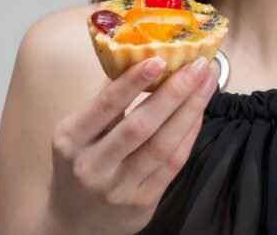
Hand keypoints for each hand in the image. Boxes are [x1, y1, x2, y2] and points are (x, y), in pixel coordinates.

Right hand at [41, 57, 216, 234]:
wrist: (75, 221)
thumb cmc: (81, 162)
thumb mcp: (77, 132)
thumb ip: (104, 101)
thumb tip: (138, 57)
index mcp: (70, 139)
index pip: (105, 106)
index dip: (133, 82)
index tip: (159, 58)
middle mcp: (92, 166)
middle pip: (140, 126)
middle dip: (173, 93)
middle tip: (197, 66)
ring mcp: (118, 187)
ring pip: (161, 146)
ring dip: (189, 110)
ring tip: (206, 83)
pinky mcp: (142, 202)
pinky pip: (172, 164)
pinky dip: (189, 135)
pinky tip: (199, 112)